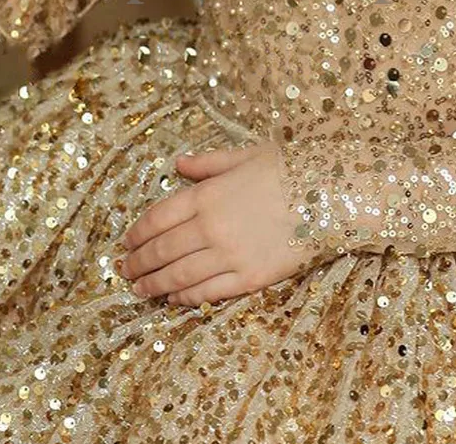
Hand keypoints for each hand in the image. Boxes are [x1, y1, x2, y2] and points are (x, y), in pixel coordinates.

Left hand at [119, 140, 310, 307]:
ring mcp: (229, 256)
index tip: (126, 243)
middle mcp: (211, 228)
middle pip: (162, 250)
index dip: (137, 233)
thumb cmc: (288, 168)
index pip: (157, 218)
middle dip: (139, 263)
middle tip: (125, 271)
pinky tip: (174, 300)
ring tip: (140, 290)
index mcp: (206, 195)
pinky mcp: (249, 278)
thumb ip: (207, 163)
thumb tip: (178, 164)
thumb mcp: (244, 156)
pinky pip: (209, 293)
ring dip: (154, 285)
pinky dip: (186, 298)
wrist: (330, 195)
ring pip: (179, 276)